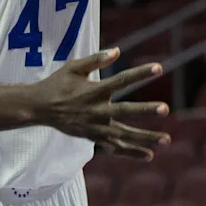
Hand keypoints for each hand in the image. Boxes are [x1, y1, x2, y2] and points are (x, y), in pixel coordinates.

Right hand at [35, 48, 169, 159]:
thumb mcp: (74, 67)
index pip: (121, 80)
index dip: (140, 73)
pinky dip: (131, 152)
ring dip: (145, 137)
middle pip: (125, 110)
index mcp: (93, 90)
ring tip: (166, 139)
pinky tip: (149, 155)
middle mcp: (96, 110)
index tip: (158, 68)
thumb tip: (117, 50)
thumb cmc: (57, 83)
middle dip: (145, 110)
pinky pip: (114, 148)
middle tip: (165, 108)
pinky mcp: (92, 138)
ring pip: (124, 134)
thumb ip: (96, 59)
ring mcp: (95, 127)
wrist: (39, 108)